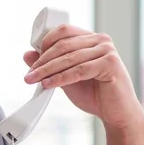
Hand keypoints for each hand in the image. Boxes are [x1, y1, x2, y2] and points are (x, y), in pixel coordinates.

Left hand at [22, 24, 143, 144]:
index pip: (63, 31)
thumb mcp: (65, 77)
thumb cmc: (94, 94)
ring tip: (32, 80)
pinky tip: (47, 84)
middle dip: (42, 61)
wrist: (116, 113)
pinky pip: (78, 70)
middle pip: (63, 45)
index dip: (44, 43)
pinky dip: (60, 78)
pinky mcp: (110, 64)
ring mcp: (107, 51)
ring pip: (68, 58)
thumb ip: (50, 65)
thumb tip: (27, 54)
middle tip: (29, 74)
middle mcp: (101, 40)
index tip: (32, 60)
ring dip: (47, 70)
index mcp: (91, 38)